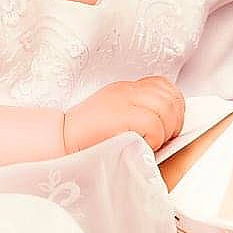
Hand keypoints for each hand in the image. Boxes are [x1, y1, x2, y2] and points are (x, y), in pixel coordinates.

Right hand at [62, 76, 185, 152]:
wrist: (57, 143)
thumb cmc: (86, 141)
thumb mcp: (115, 119)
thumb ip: (138, 114)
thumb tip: (170, 122)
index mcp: (125, 89)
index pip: (164, 85)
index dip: (174, 106)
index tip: (168, 127)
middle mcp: (126, 90)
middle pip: (171, 96)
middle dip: (175, 121)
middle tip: (163, 139)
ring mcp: (123, 100)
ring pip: (167, 109)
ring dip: (165, 132)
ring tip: (151, 144)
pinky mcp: (121, 114)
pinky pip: (154, 124)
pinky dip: (154, 139)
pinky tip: (142, 146)